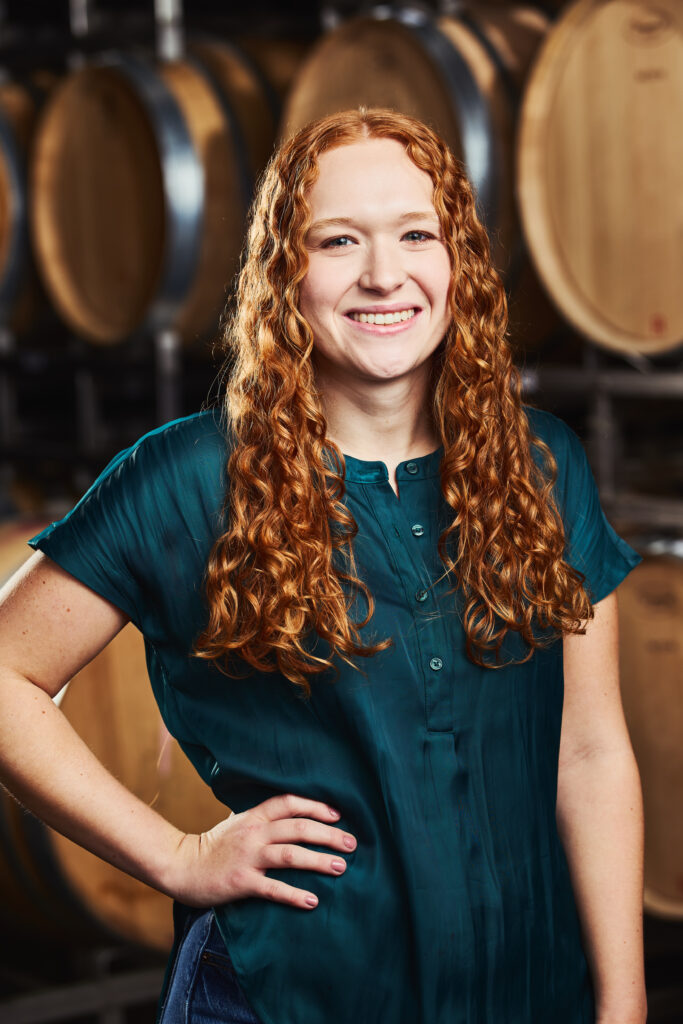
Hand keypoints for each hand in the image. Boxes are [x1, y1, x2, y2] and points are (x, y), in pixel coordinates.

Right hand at [168, 793, 356, 909]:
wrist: (181, 866)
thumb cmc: (214, 845)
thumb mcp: (238, 822)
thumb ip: (262, 816)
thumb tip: (291, 811)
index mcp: (254, 816)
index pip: (290, 803)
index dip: (316, 806)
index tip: (338, 815)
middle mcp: (254, 833)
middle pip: (298, 828)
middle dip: (328, 835)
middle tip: (351, 844)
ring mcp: (248, 857)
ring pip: (291, 855)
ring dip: (319, 861)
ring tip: (341, 868)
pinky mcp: (242, 882)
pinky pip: (273, 888)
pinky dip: (295, 895)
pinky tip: (313, 900)